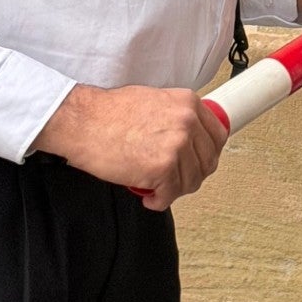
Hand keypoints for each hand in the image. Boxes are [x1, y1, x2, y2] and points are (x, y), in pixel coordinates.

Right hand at [32, 84, 225, 211]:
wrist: (83, 121)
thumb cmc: (109, 112)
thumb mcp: (154, 101)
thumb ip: (177, 116)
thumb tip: (191, 138)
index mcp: (187, 103)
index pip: (218, 136)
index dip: (206, 154)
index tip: (196, 163)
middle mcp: (187, 122)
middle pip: (208, 161)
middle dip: (192, 175)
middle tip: (174, 180)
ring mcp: (176, 146)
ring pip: (191, 181)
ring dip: (174, 189)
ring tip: (157, 188)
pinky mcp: (161, 168)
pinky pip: (170, 195)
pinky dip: (159, 201)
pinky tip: (148, 196)